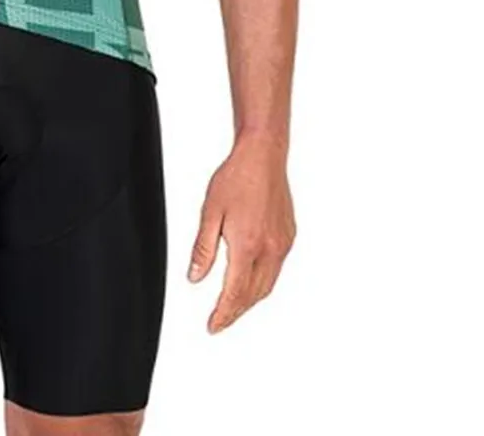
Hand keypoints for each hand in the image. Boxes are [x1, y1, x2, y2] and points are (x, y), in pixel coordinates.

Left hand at [188, 132, 295, 331]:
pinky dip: (263, 282)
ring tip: (233, 307)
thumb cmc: (236, 178)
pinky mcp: (288, 236)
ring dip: (250, 300)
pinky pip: (276, 269)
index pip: (235, 293)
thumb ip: (203, 248)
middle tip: (219, 321)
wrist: (263, 156)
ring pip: (268, 285)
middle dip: (236, 311)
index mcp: (248, 246)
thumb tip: (195, 277)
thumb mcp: (210, 212)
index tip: (212, 326)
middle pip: (253, 295)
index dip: (223, 314)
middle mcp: (270, 249)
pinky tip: (251, 280)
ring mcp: (282, 243)